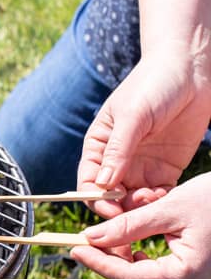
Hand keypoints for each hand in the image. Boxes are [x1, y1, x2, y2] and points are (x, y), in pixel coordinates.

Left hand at [71, 172, 210, 278]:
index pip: (129, 278)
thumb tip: (91, 237)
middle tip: (91, 242)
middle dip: (110, 268)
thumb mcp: (171, 207)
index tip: (75, 248)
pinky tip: (135, 248)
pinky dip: (142, 271)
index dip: (98, 263)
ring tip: (112, 242)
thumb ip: (129, 226)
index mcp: (187, 274)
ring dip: (125, 270)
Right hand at [77, 52, 210, 218]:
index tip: (110, 209)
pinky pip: (158, 194)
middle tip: (136, 207)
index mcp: (98, 147)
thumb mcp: (132, 116)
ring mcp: (141, 166)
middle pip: (109, 196)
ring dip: (140, 206)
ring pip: (133, 200)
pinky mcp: (165, 169)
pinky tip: (164, 195)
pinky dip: (159, 201)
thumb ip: (118, 150)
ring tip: (153, 197)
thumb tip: (104, 184)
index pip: (89, 181)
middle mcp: (116, 160)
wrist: (189, 69)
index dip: (95, 199)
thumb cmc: (152, 85)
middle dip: (119, 207)